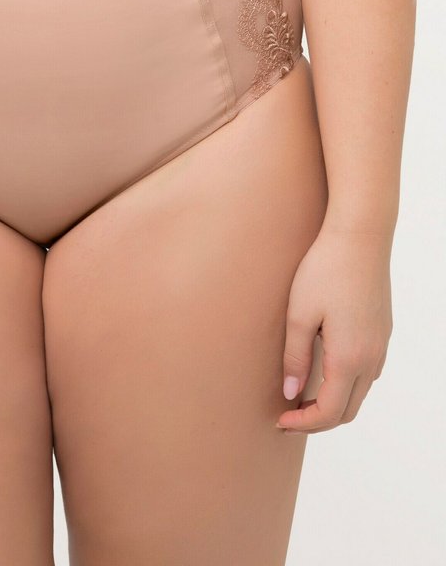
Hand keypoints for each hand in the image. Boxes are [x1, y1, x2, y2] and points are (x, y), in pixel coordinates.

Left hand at [277, 221, 392, 434]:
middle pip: (347, 410)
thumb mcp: (299, 314)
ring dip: (333, 403)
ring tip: (301, 396)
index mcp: (349, 358)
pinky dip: (346, 385)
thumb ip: (295, 357)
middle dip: (317, 421)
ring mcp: (380, 345)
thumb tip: (290, 393)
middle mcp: (371, 358)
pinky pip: (367, 373)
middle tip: (287, 416)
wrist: (360, 237)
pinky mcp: (382, 332)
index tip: (279, 421)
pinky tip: (324, 371)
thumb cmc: (324, 270)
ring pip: (360, 393)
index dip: (303, 424)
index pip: (329, 412)